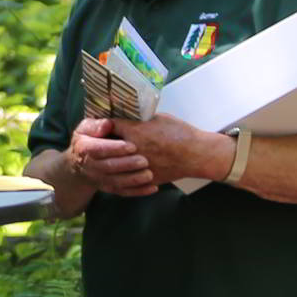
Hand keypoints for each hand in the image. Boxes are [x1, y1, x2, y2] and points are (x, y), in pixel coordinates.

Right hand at [68, 117, 155, 196]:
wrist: (80, 161)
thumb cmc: (89, 139)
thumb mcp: (87, 127)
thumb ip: (97, 124)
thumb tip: (108, 124)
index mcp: (84, 148)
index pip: (98, 149)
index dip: (115, 148)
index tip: (132, 146)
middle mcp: (90, 166)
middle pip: (109, 167)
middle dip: (127, 165)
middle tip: (144, 161)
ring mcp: (99, 179)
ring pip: (117, 182)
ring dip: (134, 180)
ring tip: (149, 174)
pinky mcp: (108, 188)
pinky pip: (123, 192)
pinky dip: (138, 191)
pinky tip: (153, 187)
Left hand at [109, 113, 229, 185]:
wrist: (196, 154)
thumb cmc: (179, 132)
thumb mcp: (157, 118)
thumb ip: (139, 119)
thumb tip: (128, 117)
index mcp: (134, 131)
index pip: (108, 125)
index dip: (104, 124)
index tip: (102, 124)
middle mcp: (131, 149)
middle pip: (106, 146)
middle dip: (103, 142)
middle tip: (100, 140)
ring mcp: (137, 166)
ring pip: (114, 164)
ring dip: (111, 159)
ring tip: (109, 156)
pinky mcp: (144, 179)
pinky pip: (127, 177)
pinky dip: (125, 173)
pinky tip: (123, 169)